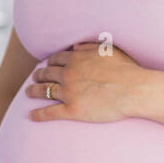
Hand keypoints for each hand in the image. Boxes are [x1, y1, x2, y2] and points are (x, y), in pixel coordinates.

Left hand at [27, 40, 149, 122]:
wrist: (135, 90)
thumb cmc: (127, 69)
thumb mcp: (108, 50)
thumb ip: (89, 46)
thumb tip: (75, 46)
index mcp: (76, 58)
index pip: (56, 59)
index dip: (49, 63)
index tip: (47, 66)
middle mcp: (69, 74)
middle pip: (46, 74)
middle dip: (38, 75)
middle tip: (34, 78)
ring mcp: (69, 92)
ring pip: (44, 91)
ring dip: (34, 91)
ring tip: (28, 92)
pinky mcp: (72, 110)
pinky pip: (50, 112)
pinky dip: (38, 114)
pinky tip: (31, 116)